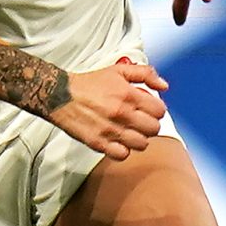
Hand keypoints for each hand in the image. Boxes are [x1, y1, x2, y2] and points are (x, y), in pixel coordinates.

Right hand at [52, 60, 170, 158]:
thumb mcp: (119, 71)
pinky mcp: (99, 143)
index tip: (149, 109)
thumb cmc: (90, 84)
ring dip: (138, 138)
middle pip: (154, 129)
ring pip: (142, 144)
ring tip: (129, 131)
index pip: (160, 111)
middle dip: (150, 124)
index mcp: (129, 95)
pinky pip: (123, 155)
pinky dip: (123, 150)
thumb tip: (164, 86)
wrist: (61, 95)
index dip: (156, 110)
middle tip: (140, 121)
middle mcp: (122, 113)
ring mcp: (111, 130)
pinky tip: (118, 141)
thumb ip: (145, 74)